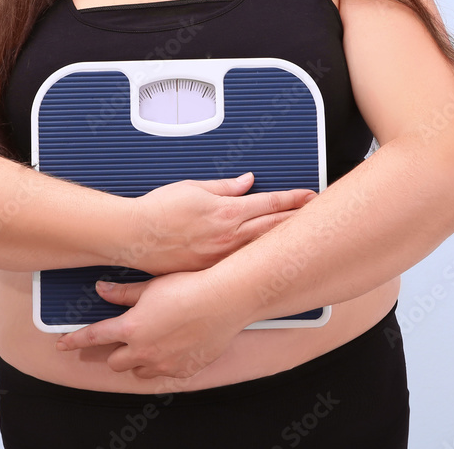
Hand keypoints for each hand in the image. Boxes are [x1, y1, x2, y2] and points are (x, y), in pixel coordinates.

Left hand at [54, 270, 245, 380]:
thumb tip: (101, 289)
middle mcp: (143, 351)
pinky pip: (163, 374)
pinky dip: (162, 364)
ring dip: (138, 360)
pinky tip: (172, 347)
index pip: (93, 337)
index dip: (74, 341)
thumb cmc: (188, 287)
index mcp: (130, 328)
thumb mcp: (149, 286)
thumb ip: (122, 293)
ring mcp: (163, 364)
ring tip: (150, 342)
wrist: (223, 300)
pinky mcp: (182, 370)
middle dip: (115, 350)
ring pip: (138, 371)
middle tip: (125, 337)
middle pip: (115, 361)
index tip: (62, 345)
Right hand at [124, 172, 315, 274]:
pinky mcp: (210, 272)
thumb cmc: (158, 209)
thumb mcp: (193, 188)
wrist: (134, 235)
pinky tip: (270, 261)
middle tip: (319, 215)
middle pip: (273, 227)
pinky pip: (241, 265)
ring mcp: (221, 258)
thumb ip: (224, 186)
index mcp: (226, 212)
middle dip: (297, 219)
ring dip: (283, 241)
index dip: (291, 198)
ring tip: (302, 237)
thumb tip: (247, 182)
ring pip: (262, 248)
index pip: (268, 203)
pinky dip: (259, 260)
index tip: (308, 195)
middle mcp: (228, 237)